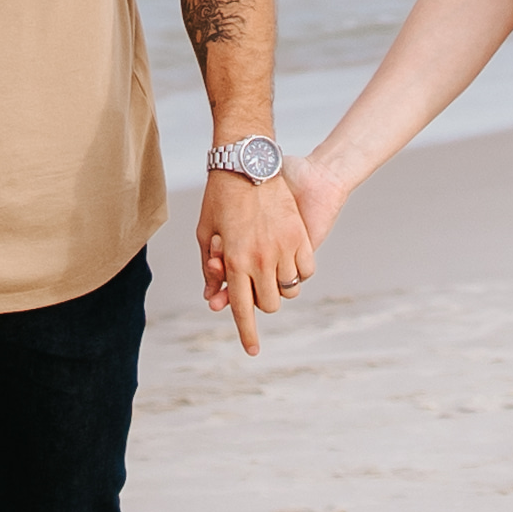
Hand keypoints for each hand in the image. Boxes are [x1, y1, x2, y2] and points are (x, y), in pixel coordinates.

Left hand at [197, 171, 314, 352]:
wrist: (249, 160)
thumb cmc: (220, 195)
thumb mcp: (206, 233)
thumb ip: (211, 269)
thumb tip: (213, 297)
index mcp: (235, 261)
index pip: (242, 309)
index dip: (247, 335)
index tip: (252, 351)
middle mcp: (261, 260)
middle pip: (268, 304)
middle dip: (260, 302)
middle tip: (254, 284)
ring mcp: (284, 248)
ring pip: (289, 289)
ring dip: (279, 285)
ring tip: (269, 266)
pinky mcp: (301, 236)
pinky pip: (306, 270)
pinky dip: (298, 271)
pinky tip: (288, 258)